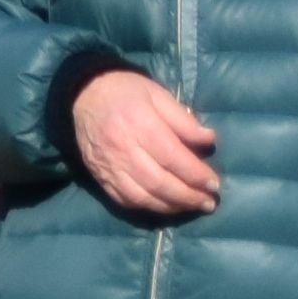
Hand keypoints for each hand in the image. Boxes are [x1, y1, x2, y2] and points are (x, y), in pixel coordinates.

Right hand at [67, 66, 224, 221]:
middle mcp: (123, 148)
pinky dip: (146, 207)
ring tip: (191, 207)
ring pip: (142, 196)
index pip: (173, 157)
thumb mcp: (158, 94)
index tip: (215, 183)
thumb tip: (208, 140)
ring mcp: (109, 165)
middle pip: (159, 182)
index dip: (197, 174)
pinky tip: (164, 206)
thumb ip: (183, 120)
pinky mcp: (99, 175)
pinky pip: (123, 199)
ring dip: (170, 206)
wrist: (82, 95)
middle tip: (208, 202)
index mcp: (140, 124)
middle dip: (188, 196)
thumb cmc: (126, 91)